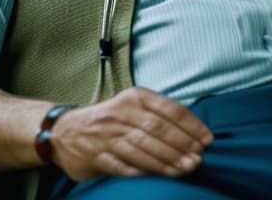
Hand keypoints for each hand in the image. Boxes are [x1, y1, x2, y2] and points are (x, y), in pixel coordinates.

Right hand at [50, 86, 212, 180]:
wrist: (64, 131)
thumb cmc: (110, 119)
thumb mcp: (132, 106)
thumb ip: (158, 114)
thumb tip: (195, 133)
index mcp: (135, 97)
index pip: (169, 109)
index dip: (191, 125)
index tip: (207, 140)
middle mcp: (121, 112)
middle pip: (157, 130)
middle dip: (181, 146)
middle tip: (198, 159)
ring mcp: (107, 134)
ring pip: (142, 148)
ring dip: (167, 161)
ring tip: (186, 169)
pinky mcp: (96, 155)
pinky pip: (124, 165)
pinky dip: (143, 170)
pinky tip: (159, 176)